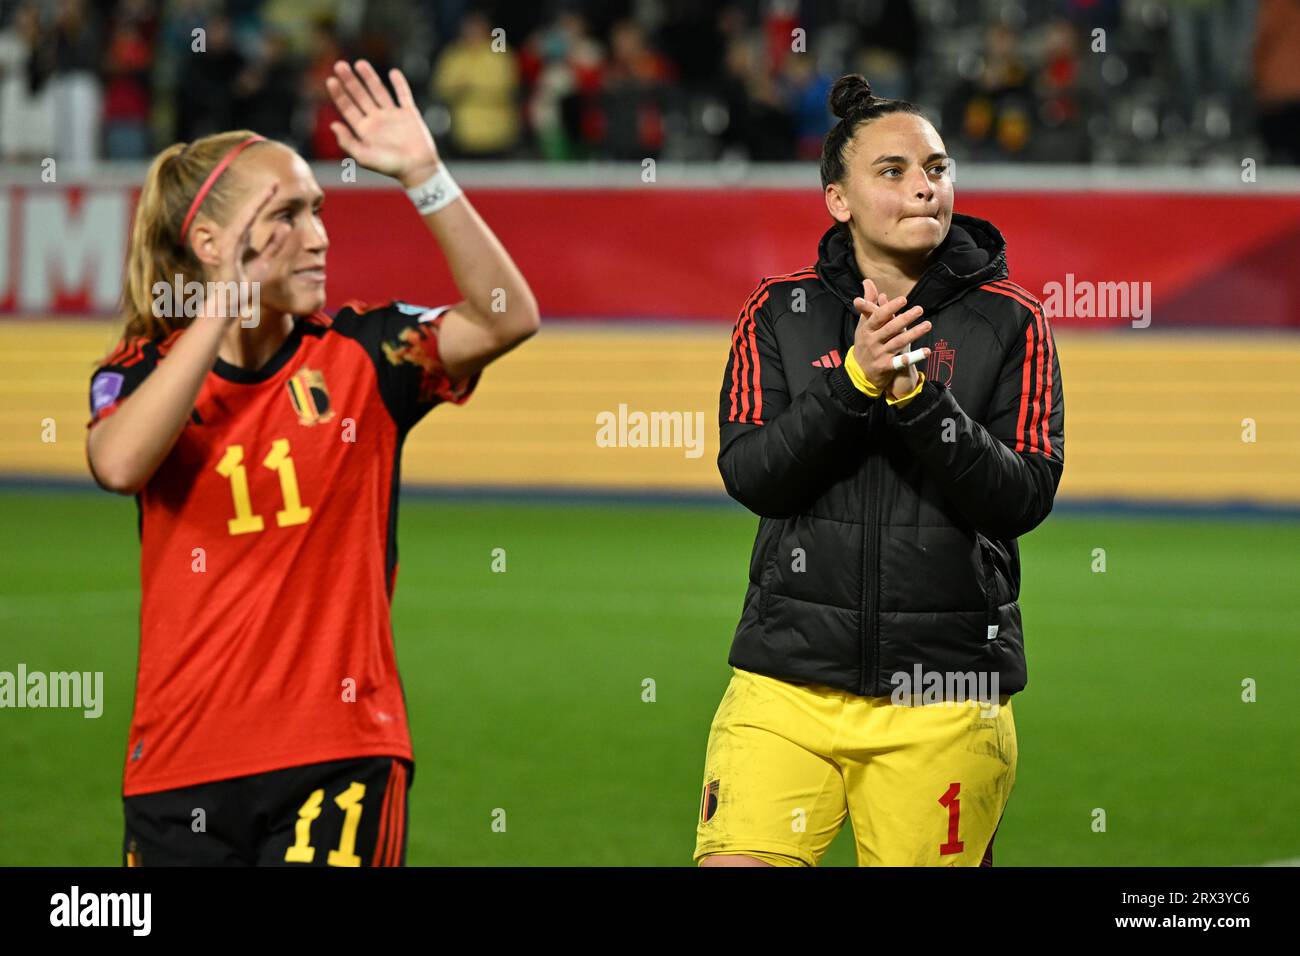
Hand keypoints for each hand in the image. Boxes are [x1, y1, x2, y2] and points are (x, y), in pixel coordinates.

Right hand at [204, 182, 290, 323]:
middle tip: (274, 182)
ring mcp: (228, 247)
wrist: (230, 304)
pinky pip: (235, 238)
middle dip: (260, 198)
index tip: (275, 186)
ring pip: (241, 221)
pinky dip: (243, 225)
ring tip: (267, 193)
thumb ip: (274, 245)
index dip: (264, 201)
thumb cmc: (245, 284)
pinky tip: (252, 214)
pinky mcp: (226, 257)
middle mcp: (233, 239)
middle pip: (247, 214)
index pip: (253, 216)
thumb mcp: (266, 262)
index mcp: (241, 239)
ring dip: (253, 207)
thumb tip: (286, 226)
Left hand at [326, 60, 440, 185]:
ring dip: (369, 77)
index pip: (348, 108)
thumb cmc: (390, 167)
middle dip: (350, 81)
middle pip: (360, 96)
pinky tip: (393, 73)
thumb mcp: (364, 157)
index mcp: (364, 130)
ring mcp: (393, 116)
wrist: (418, 169)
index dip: (339, 94)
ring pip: (378, 91)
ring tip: (359, 63)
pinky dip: (400, 84)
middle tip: (339, 65)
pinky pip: (404, 95)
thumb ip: (347, 142)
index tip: (331, 80)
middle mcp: (377, 120)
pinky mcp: (409, 114)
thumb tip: (332, 125)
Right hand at [851, 278, 930, 393]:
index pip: (878, 317)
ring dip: (914, 334)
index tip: (903, 300)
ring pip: (898, 342)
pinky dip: (914, 357)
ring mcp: (879, 355)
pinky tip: (926, 351)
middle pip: (890, 329)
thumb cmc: (864, 342)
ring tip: (928, 324)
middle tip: (920, 309)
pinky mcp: (886, 367)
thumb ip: (869, 302)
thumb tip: (867, 281)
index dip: (890, 308)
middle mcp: (872, 341)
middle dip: (905, 318)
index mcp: (867, 329)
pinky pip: (902, 361)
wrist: (859, 372)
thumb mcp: (863, 323)